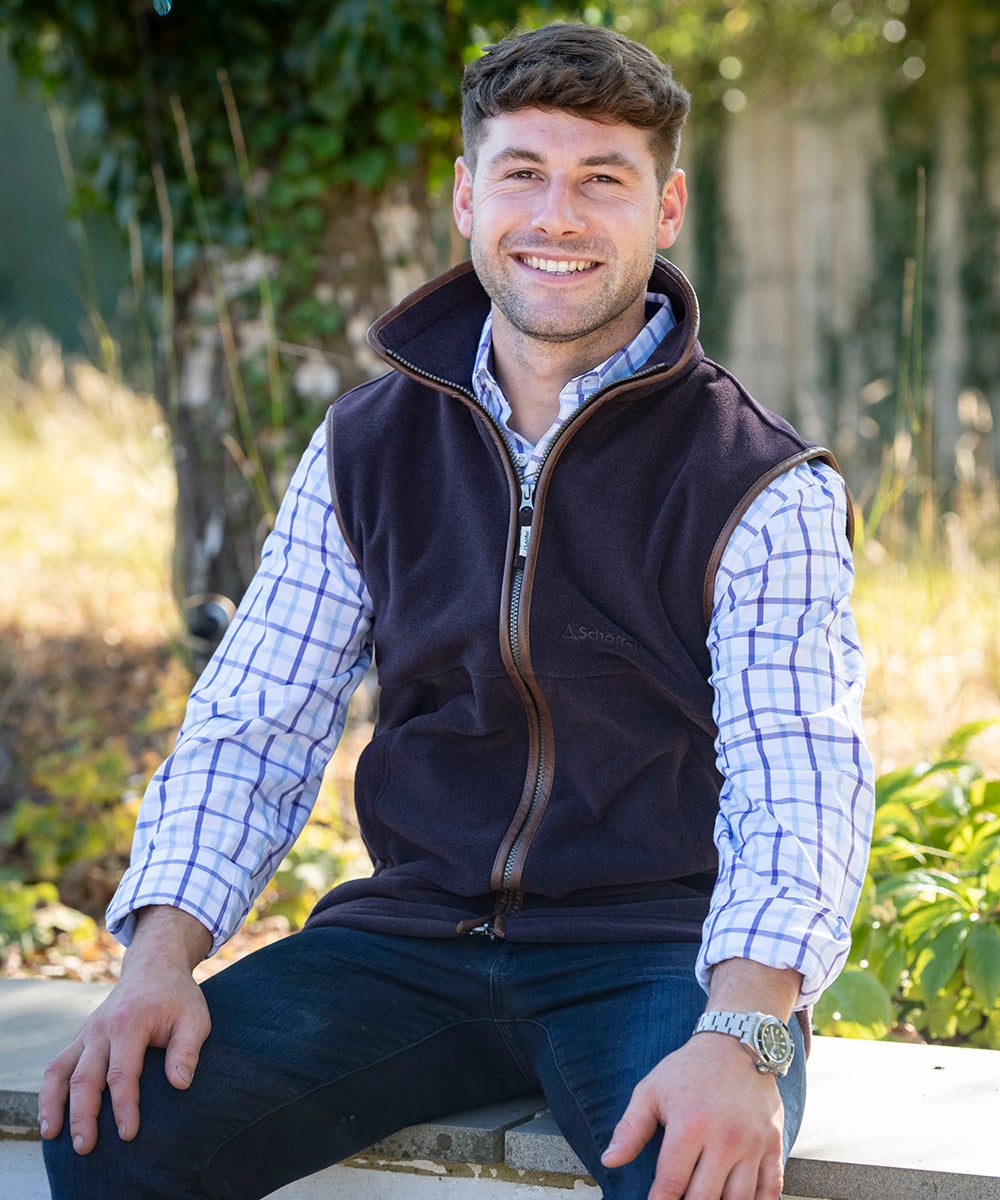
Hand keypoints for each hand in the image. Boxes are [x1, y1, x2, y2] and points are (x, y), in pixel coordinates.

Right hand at [38, 906, 212, 1154]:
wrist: (154, 967)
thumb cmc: (178, 997)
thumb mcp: (195, 1018)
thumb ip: (187, 1050)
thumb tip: (181, 1084)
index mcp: (130, 1022)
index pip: (122, 1073)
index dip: (125, 1106)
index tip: (128, 1134)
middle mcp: (102, 1028)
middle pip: (86, 1077)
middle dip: (83, 1115)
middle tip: (86, 1147)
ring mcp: (87, 1033)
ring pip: (62, 1071)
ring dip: (54, 1105)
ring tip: (53, 1137)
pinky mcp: (81, 1038)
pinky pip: (58, 1066)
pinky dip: (49, 1092)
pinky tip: (50, 1118)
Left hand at [600, 1032, 784, 1199]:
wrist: (736, 1044)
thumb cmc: (690, 1069)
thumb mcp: (651, 1090)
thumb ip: (630, 1128)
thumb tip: (610, 1159)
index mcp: (690, 1124)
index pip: (671, 1183)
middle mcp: (724, 1137)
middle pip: (704, 1198)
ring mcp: (753, 1143)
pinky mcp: (774, 1143)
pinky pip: (771, 1189)